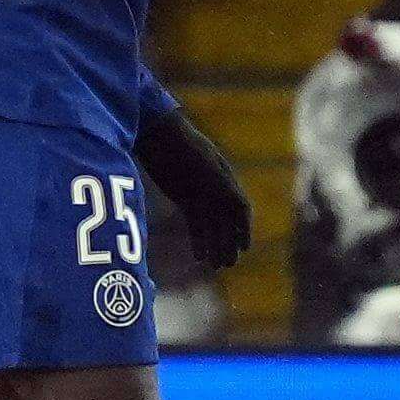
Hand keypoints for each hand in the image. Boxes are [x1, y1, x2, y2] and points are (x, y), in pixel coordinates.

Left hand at [138, 105, 256, 269]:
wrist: (154, 133)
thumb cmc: (181, 145)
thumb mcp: (206, 166)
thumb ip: (223, 186)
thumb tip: (243, 210)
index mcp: (225, 180)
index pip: (241, 209)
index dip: (244, 230)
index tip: (244, 248)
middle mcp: (216, 189)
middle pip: (227, 222)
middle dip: (229, 243)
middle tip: (227, 265)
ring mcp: (200, 194)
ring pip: (212, 226)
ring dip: (215, 245)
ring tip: (215, 266)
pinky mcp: (184, 200)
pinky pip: (196, 224)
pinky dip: (199, 240)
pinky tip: (199, 257)